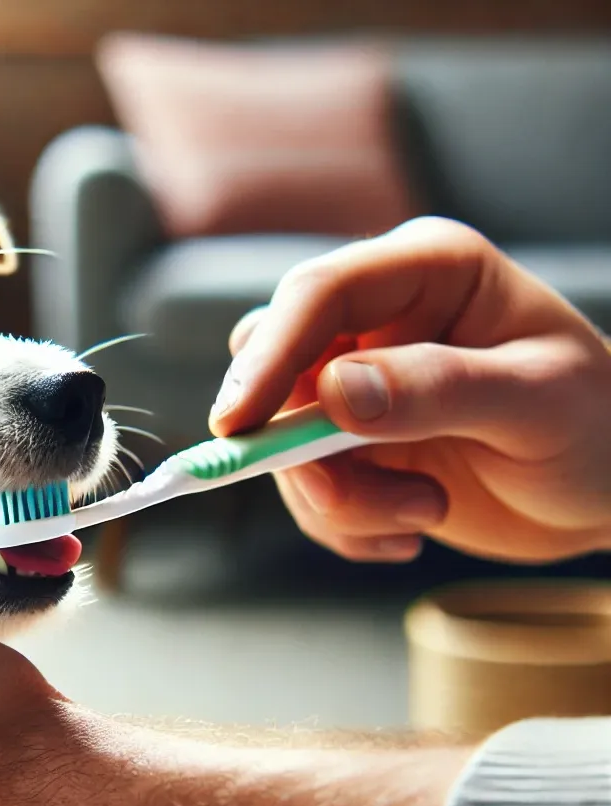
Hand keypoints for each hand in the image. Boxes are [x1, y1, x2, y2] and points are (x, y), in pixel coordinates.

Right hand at [210, 217, 610, 563]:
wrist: (603, 494)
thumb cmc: (597, 429)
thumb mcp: (537, 404)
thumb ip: (440, 390)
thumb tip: (334, 394)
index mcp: (427, 271)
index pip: (319, 295)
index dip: (269, 356)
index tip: (237, 425)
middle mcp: (379, 321)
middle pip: (275, 364)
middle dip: (293, 444)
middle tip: (337, 494)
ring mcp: (359, 386)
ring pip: (283, 441)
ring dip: (341, 498)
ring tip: (424, 512)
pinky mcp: (351, 446)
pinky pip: (307, 488)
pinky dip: (346, 525)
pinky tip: (410, 529)